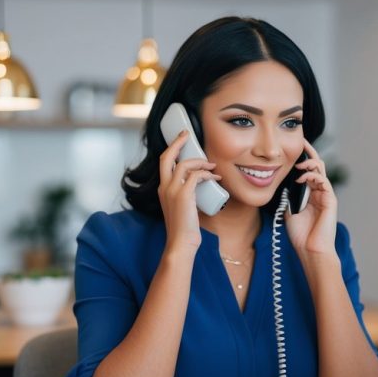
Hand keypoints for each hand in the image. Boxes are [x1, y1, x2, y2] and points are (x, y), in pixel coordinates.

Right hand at [158, 131, 221, 253]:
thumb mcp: (182, 206)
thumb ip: (186, 193)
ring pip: (185, 164)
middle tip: (187, 134)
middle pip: (167, 156)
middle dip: (177, 142)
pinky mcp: (183, 195)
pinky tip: (214, 177)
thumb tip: (200, 181)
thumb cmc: (184, 227)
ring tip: (212, 166)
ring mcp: (172, 190)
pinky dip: (206, 174)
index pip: (164, 162)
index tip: (181, 139)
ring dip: (201, 162)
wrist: (181, 242)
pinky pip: (196, 176)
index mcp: (162, 189)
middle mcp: (164, 187)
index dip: (172, 149)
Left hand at [285, 140, 338, 260]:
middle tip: (302, 142)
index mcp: (311, 195)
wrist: (310, 250)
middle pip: (317, 166)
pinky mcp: (330, 200)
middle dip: (309, 153)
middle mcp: (320, 193)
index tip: (294, 148)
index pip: (307, 171)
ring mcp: (326, 195)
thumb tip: (284, 184)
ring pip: (321, 171)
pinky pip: (323, 181)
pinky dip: (313, 176)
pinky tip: (302, 179)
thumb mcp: (290, 211)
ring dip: (310, 164)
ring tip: (299, 165)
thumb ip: (289, 197)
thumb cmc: (300, 235)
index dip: (302, 159)